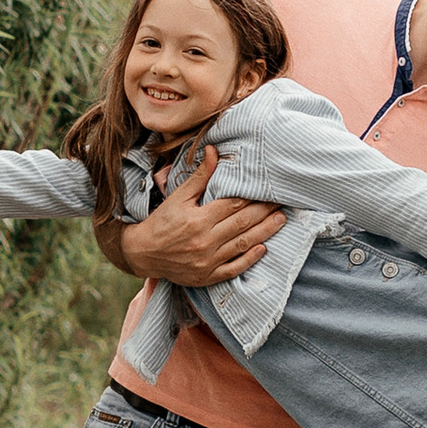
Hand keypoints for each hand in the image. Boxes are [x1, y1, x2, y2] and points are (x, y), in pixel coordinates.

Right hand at [109, 145, 284, 289]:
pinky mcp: (207, 276)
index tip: (270, 190)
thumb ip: (199, 176)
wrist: (143, 253)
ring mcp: (208, 260)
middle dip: (265, 212)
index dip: (254, 197)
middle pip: (242, 223)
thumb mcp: (178, 197)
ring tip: (280, 220)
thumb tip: (214, 151)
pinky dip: (249, 259)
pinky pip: (234, 268)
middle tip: (283, 202)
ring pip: (243, 245)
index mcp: (198, 219)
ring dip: (265, 232)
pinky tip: (263, 249)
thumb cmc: (162, 222)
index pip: (234, 205)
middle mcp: (205, 240)